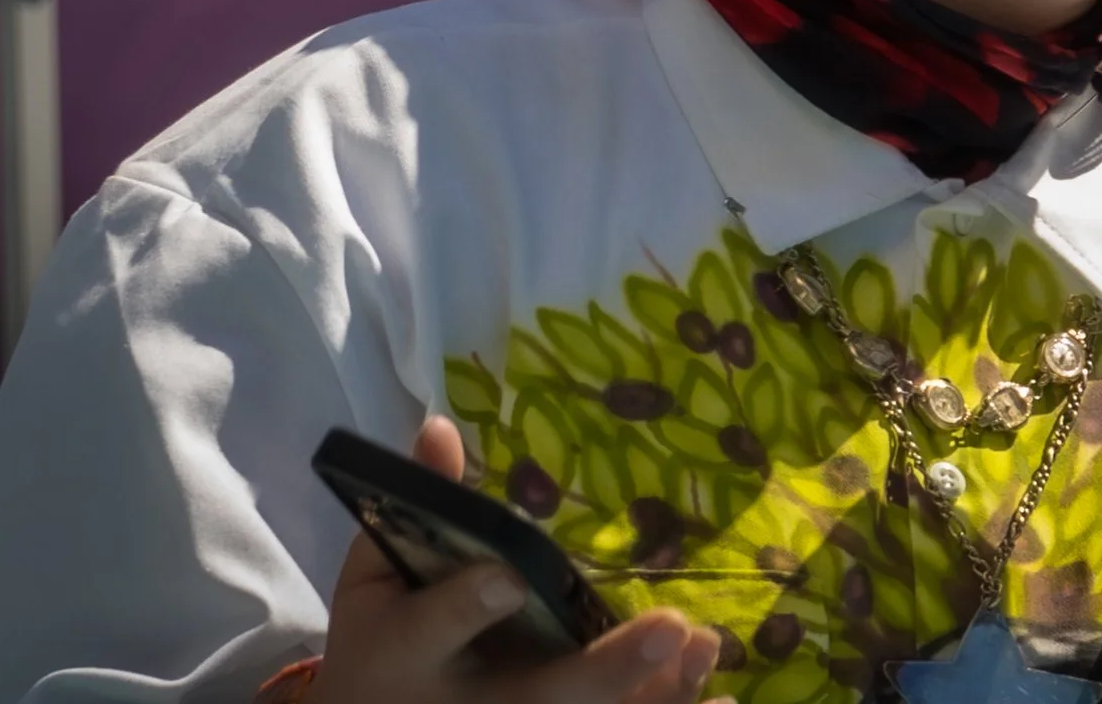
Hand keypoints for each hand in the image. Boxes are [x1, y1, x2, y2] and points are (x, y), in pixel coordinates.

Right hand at [318, 417, 726, 703]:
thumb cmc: (386, 644)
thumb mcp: (381, 576)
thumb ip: (417, 505)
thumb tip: (442, 425)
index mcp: (406, 653)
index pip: (433, 627)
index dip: (469, 605)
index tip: (507, 577)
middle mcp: (471, 702)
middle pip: (541, 695)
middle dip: (606, 671)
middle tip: (667, 629)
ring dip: (653, 691)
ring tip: (700, 646)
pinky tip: (720, 700)